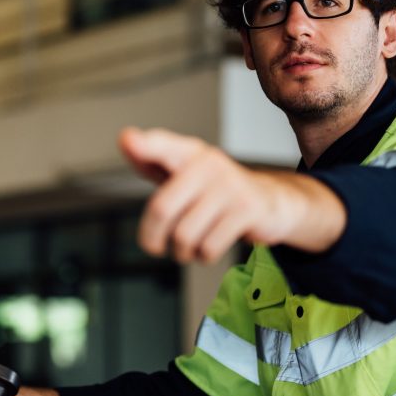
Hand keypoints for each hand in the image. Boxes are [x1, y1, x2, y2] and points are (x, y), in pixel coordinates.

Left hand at [119, 127, 345, 262]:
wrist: (271, 202)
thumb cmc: (215, 191)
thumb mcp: (184, 173)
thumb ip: (152, 161)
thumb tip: (125, 138)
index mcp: (189, 153)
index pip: (162, 146)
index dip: (145, 146)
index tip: (128, 139)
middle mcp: (209, 164)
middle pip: (163, 209)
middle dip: (152, 237)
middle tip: (154, 247)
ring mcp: (230, 187)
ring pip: (185, 235)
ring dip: (182, 252)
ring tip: (188, 247)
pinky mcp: (247, 210)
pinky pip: (209, 246)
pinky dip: (203, 256)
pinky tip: (208, 248)